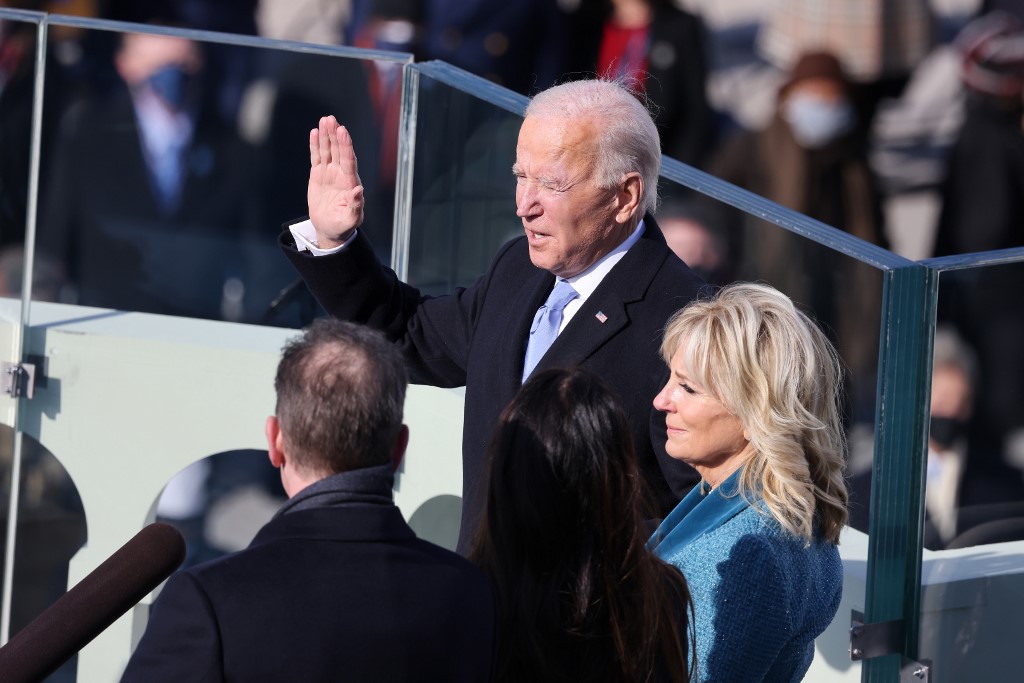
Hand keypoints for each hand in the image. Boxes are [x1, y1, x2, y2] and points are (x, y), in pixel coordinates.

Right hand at [308, 115, 363, 247]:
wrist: (330, 229)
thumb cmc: (343, 225)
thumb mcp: (351, 219)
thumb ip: (355, 205)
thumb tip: (359, 190)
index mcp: (350, 183)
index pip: (348, 160)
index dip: (345, 146)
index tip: (343, 131)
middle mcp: (341, 174)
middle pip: (338, 151)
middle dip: (335, 135)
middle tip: (331, 119)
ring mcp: (329, 173)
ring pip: (328, 151)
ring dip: (326, 136)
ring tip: (324, 120)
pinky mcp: (318, 175)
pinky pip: (317, 157)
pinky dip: (315, 145)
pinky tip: (315, 132)